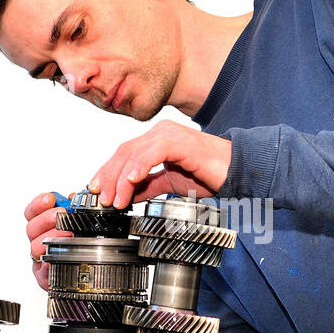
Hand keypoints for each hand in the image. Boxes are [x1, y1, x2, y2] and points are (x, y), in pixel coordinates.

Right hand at [23, 191, 72, 290]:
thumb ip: (74, 209)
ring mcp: (40, 259)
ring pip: (35, 247)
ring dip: (50, 238)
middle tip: (60, 214)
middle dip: (46, 218)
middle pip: (32, 228)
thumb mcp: (78, 224)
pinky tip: (56, 258)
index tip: (49, 198)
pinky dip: (48, 264)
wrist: (81, 275)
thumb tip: (74, 197)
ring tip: (66, 234)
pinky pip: (42, 271)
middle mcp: (39, 242)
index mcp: (43, 227)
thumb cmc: (78, 248)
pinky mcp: (44, 277)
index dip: (38, 204)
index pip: (32, 213)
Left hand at [87, 119, 231, 208]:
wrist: (236, 171)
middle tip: (101, 198)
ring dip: (121, 179)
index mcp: (156, 140)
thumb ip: (149, 186)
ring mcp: (169, 134)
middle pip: (123, 152)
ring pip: (133, 153)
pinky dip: (139, 167)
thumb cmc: (209, 174)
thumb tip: (127, 196)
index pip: (124, 154)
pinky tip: (132, 181)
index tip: (97, 191)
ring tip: (116, 199)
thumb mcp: (171, 183)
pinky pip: (152, 153)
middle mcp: (159, 133)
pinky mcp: (179, 141)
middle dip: (108, 177)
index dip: (107, 172)